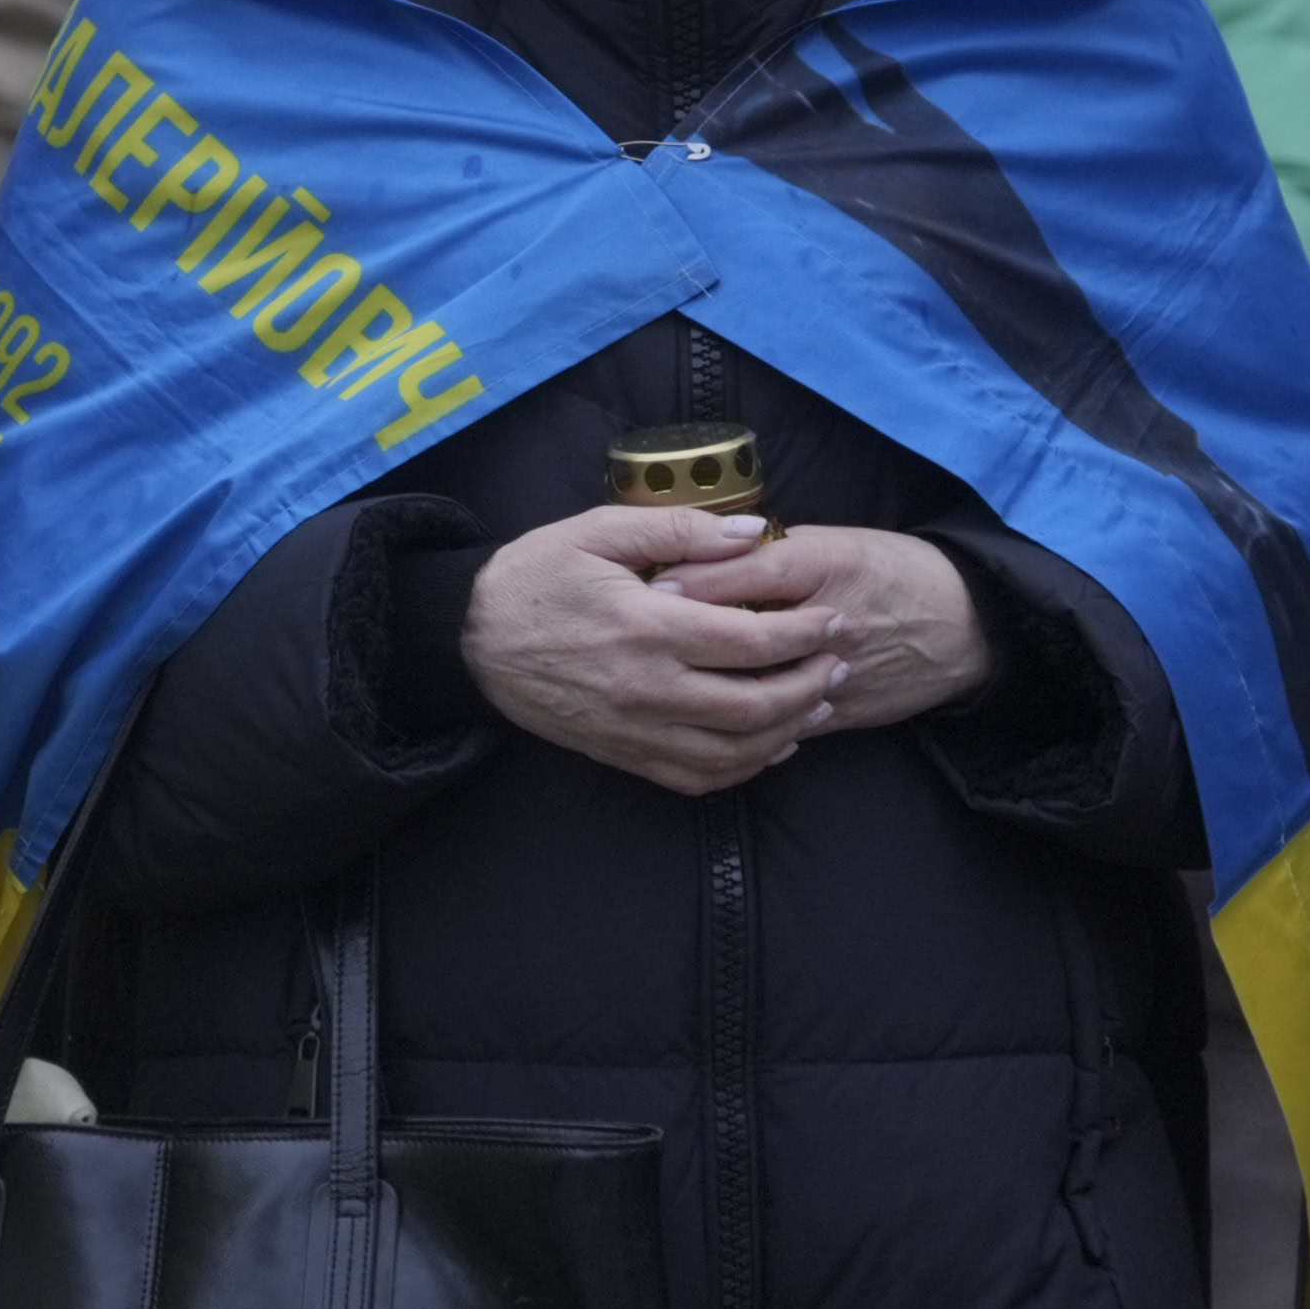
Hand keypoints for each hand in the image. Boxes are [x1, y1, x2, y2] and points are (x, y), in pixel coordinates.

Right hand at [466, 506, 841, 793]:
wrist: (470, 639)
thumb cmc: (535, 576)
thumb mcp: (597, 530)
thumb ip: (678, 530)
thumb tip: (750, 533)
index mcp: (646, 626)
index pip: (749, 640)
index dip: (803, 634)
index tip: (833, 620)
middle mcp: (646, 688)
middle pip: (754, 705)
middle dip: (810, 687)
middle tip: (839, 664)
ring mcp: (634, 729)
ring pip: (733, 751)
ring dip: (787, 732)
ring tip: (818, 703)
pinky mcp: (622, 754)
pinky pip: (697, 778)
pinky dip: (744, 769)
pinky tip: (770, 746)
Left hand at [657, 522, 992, 737]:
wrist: (961, 625)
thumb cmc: (890, 571)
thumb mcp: (838, 542)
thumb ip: (776, 551)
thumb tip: (709, 552)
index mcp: (829, 564)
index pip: (753, 568)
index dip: (698, 578)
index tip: (651, 583)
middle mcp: (830, 618)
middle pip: (749, 631)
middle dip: (692, 636)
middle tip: (643, 638)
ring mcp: (836, 670)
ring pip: (762, 686)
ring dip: (712, 685)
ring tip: (666, 680)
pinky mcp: (841, 711)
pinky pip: (781, 725)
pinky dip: (743, 723)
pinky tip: (705, 717)